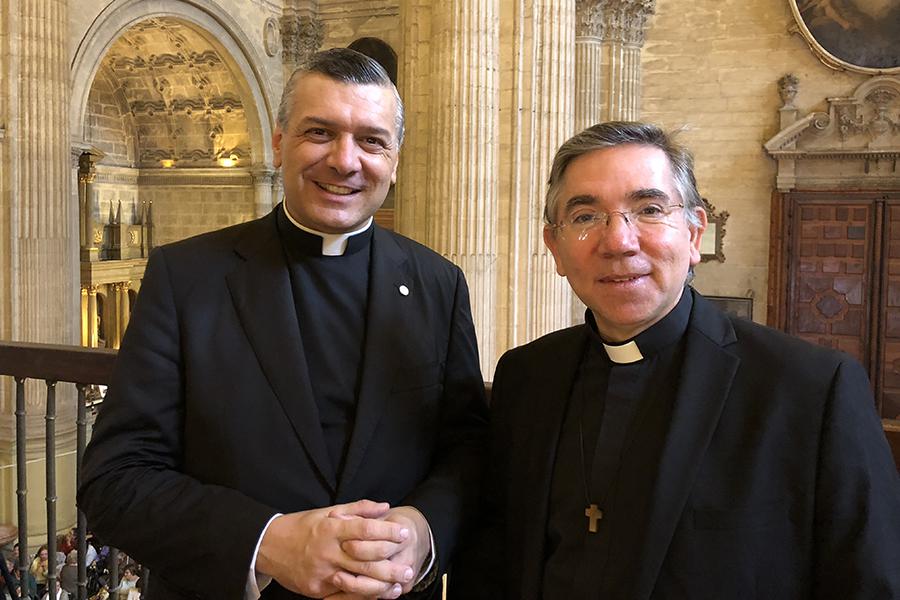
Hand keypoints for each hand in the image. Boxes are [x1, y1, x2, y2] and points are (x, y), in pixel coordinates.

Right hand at [256, 500, 413, 597]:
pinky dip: (363, 596)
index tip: (404, 533)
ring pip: (358, 583)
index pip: (365, 530)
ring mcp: (322, 573)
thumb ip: (358, 509)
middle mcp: (327, 552)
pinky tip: (378, 594)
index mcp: (331, 530)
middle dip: (391, 566)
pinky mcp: (316, 589)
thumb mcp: (327, 512)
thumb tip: (385, 507)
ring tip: (399, 586)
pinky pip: (344, 595)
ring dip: (382, 587)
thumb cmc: (302, 526)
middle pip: (366, 561)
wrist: (268, 546)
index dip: (387, 531)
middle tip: (409, 568)